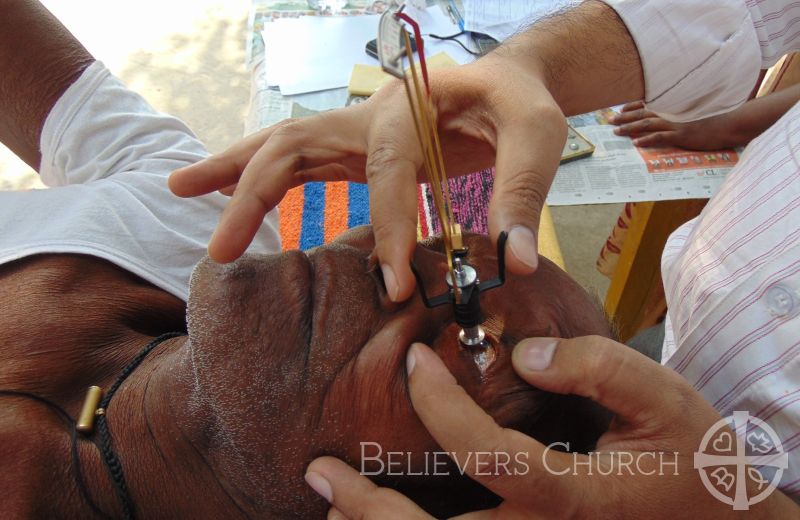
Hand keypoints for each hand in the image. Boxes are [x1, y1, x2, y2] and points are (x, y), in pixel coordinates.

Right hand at [168, 56, 566, 301]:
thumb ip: (522, 194)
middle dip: (253, 196)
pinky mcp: (357, 149)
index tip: (395, 285)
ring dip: (231, 173)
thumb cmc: (523, 104)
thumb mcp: (539, 136)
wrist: (509, 81)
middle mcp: (370, 115)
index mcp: (412, 107)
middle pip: (294, 145)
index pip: (388, 169)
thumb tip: (513, 264)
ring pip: (281, 147)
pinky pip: (300, 163)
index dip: (390, 226)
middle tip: (219, 251)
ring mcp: (357, 129)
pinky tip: (229, 193)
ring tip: (179, 189)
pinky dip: (259, 177)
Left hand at [304, 338, 794, 518]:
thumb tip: (522, 352)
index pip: (488, 454)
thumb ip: (597, 367)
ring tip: (331, 507)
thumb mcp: (663, 399)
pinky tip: (378, 519)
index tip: (414, 357)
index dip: (441, 404)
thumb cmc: (690, 461)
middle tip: (320, 473)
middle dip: (370, 511)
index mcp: (572, 498)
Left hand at [612, 100, 735, 149]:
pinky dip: (648, 139)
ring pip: (648, 123)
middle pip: (643, 113)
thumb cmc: (712, 123)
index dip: (631, 107)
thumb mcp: (691, 118)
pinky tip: (636, 143)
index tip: (619, 110)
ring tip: (616, 131)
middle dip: (624, 116)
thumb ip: (677, 118)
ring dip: (631, 127)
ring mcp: (676, 124)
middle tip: (609, 121)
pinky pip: (661, 137)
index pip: (647, 104)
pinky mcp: (682, 134)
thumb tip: (664, 123)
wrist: (730, 125)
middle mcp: (672, 114)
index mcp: (673, 109)